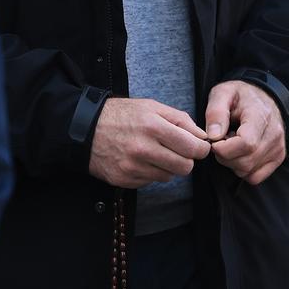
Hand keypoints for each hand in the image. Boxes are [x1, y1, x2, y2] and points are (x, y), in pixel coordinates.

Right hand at [87, 97, 210, 188]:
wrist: (85, 129)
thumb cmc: (122, 115)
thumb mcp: (152, 106)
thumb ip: (181, 120)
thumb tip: (203, 137)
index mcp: (153, 127)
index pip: (192, 148)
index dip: (201, 148)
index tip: (199, 146)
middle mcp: (143, 149)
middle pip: (184, 167)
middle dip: (186, 159)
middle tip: (178, 150)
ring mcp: (133, 167)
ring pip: (168, 176)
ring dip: (167, 166)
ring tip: (155, 152)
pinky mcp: (124, 180)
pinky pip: (151, 181)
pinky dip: (151, 172)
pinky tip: (140, 160)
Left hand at [205, 81, 286, 185]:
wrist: (263, 96)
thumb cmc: (240, 96)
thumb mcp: (223, 93)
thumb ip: (216, 112)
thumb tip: (214, 136)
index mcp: (261, 115)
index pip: (246, 143)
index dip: (224, 148)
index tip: (214, 141)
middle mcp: (274, 134)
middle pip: (245, 161)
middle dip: (224, 157)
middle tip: (220, 141)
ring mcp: (278, 147)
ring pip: (248, 171)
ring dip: (232, 163)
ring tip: (232, 143)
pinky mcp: (278, 157)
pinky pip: (255, 177)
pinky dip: (243, 170)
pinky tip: (240, 153)